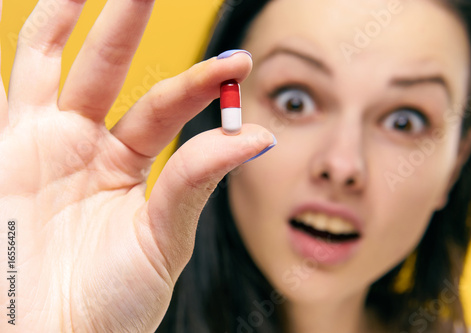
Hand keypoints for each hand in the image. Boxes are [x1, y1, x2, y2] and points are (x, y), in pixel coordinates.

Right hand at [0, 0, 273, 330]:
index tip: (239, 61)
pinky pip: (14, 88)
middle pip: (108, 67)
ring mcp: (39, 145)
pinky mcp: (4, 154)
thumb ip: (197, 181)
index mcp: (124, 165)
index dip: (201, 81)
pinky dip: (29, 52)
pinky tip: (49, 13)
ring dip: (73, 19)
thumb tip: (259, 136)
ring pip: (57, 64)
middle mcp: (83, 146)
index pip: (165, 105)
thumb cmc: (108, 304)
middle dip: (127, 21)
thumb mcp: (163, 238)